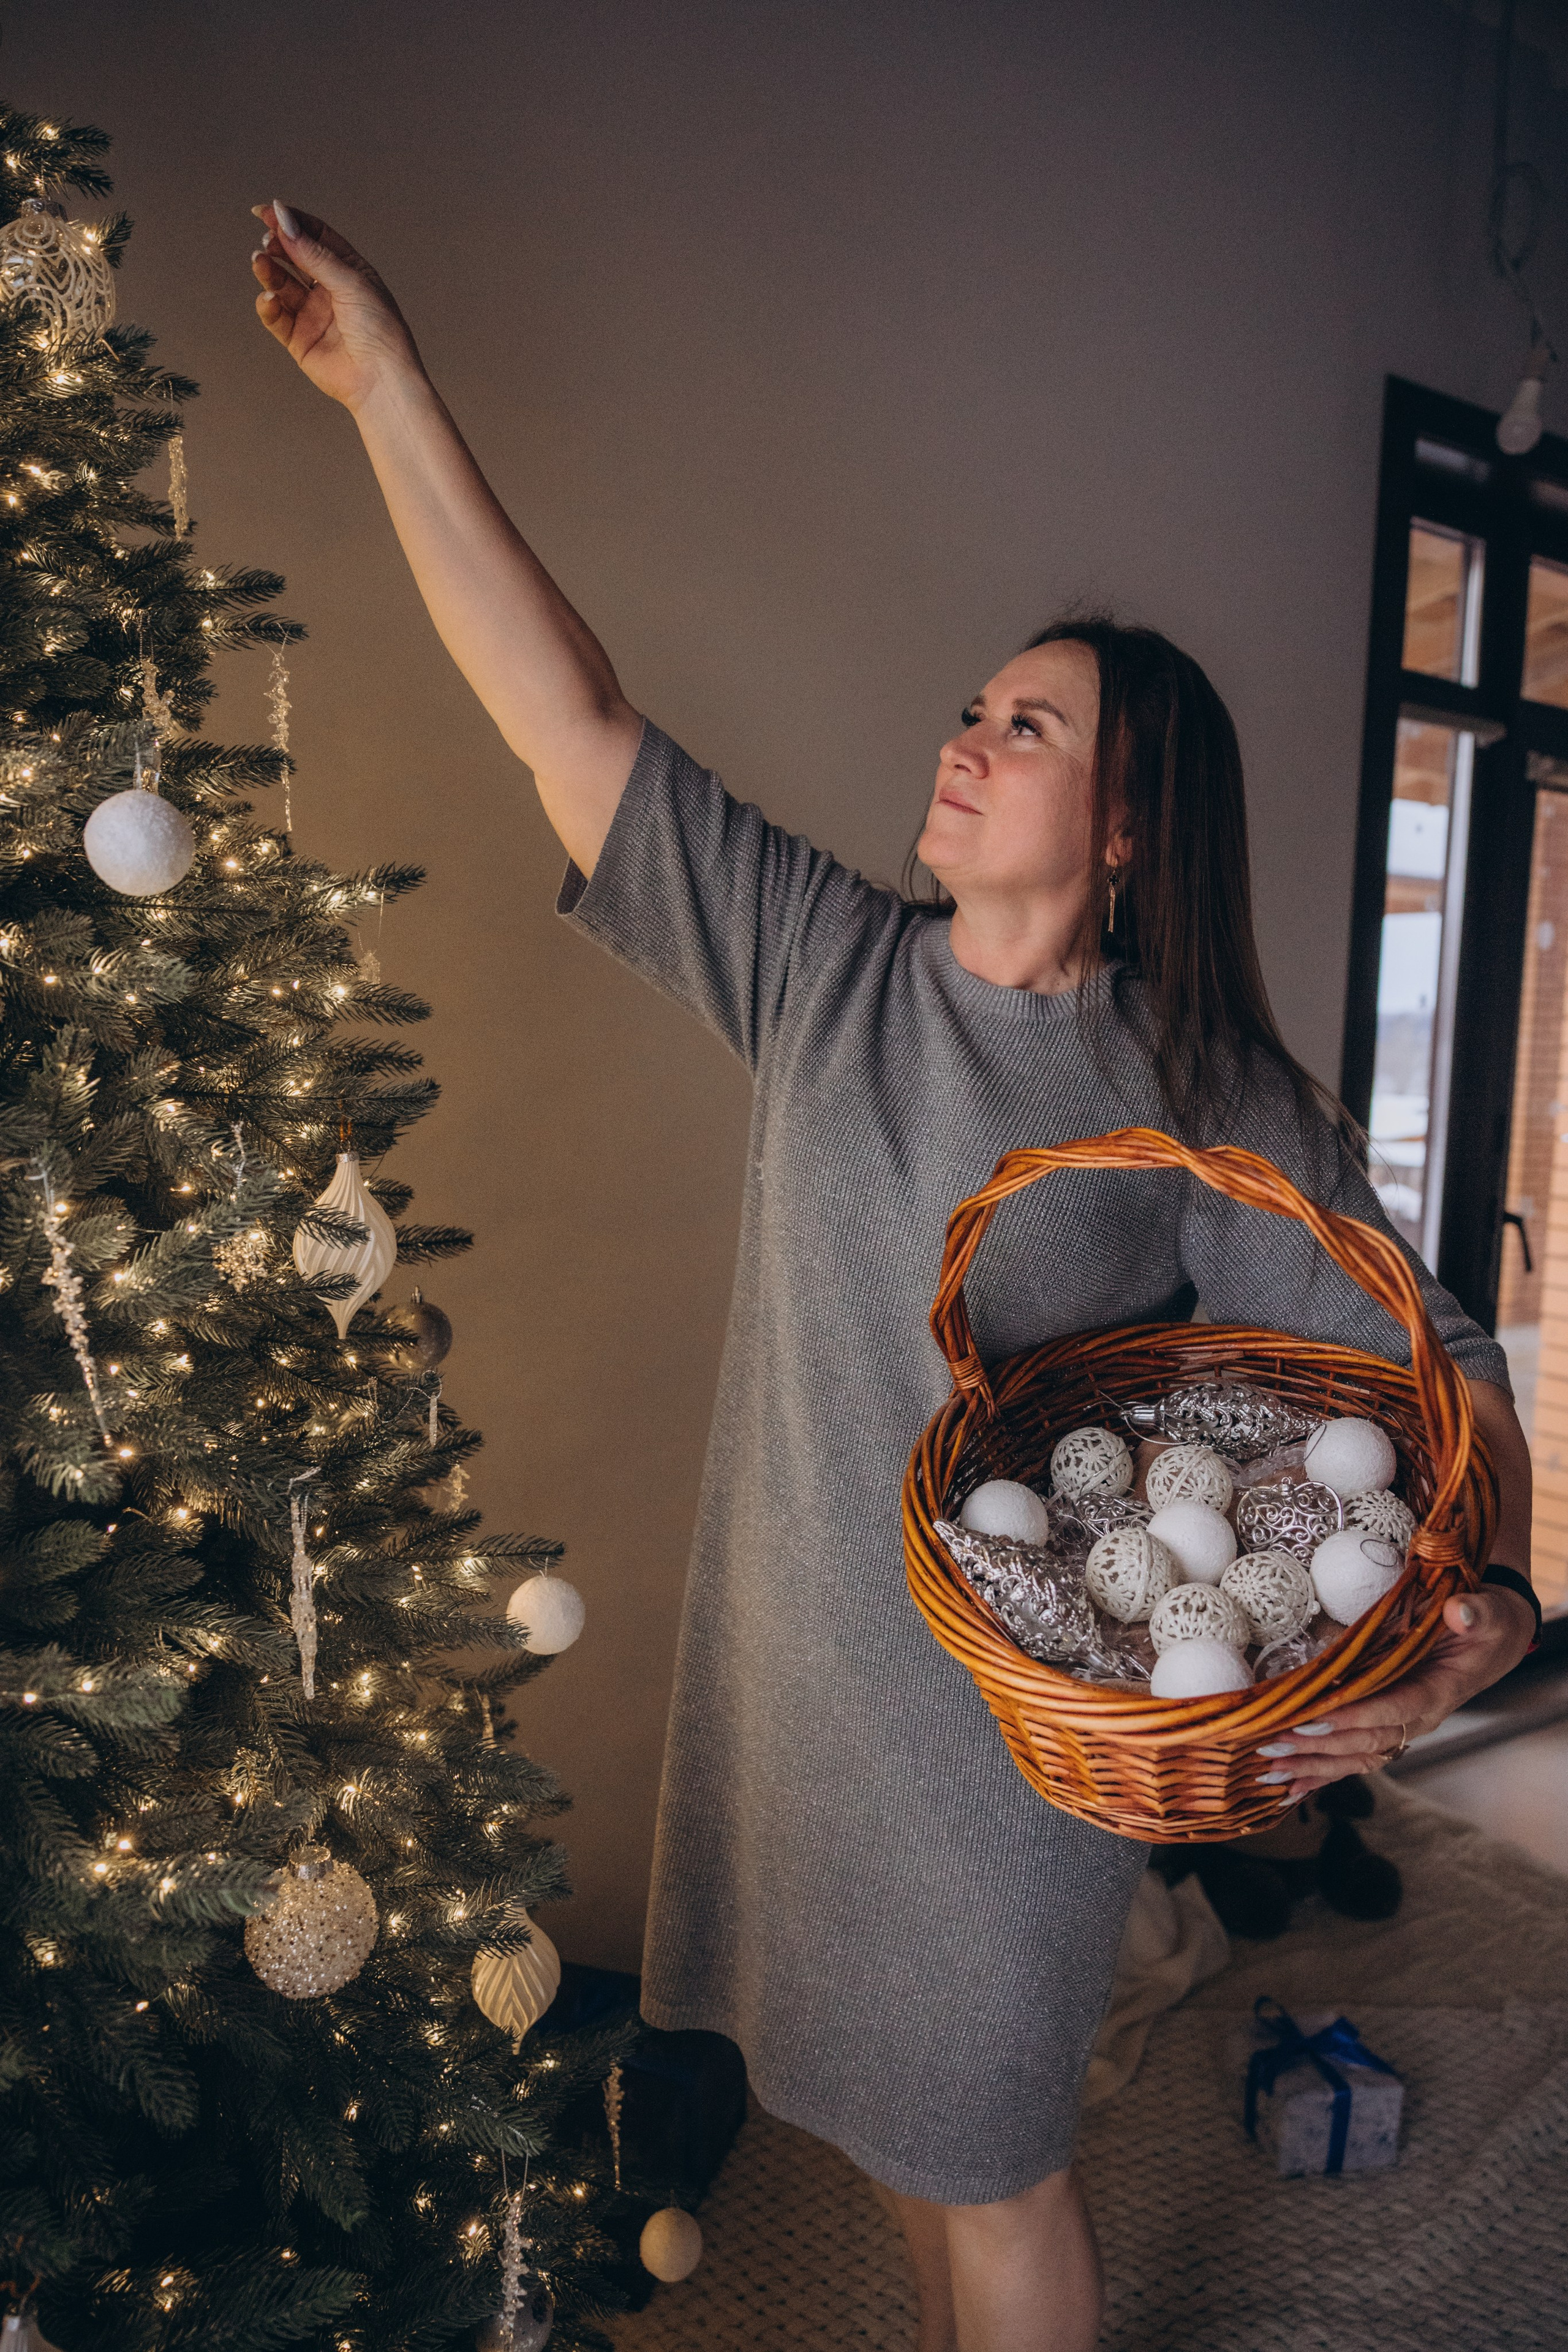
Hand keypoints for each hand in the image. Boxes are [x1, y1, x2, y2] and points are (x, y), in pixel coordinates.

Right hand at [250, 200, 421, 412]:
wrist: (381, 381)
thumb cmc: (379, 331)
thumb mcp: (350, 283)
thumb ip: (314, 254)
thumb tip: (285, 222)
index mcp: (350, 270)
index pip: (316, 235)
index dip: (292, 221)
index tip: (267, 212)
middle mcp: (330, 290)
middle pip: (295, 256)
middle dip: (278, 245)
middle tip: (266, 240)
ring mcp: (313, 314)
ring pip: (282, 284)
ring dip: (268, 271)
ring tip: (260, 262)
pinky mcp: (300, 340)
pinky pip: (277, 317)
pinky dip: (269, 305)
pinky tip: (269, 299)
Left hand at [1253, 1584, 1537, 1803]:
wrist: (1489, 1642)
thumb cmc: (1485, 1626)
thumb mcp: (1489, 1614)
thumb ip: (1477, 1614)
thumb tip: (1460, 1612)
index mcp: (1438, 1692)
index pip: (1395, 1709)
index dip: (1357, 1716)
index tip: (1316, 1719)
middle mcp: (1417, 1719)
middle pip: (1367, 1740)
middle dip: (1320, 1745)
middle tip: (1275, 1742)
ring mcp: (1401, 1728)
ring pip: (1355, 1756)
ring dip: (1312, 1765)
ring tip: (1269, 1769)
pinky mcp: (1386, 1727)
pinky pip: (1352, 1758)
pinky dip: (1320, 1775)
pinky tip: (1288, 1789)